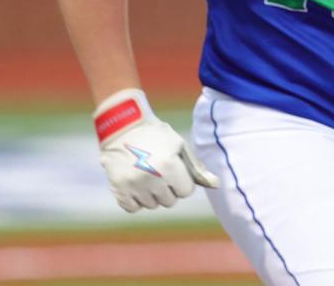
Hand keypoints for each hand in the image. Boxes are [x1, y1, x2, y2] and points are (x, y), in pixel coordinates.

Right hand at [94, 88, 218, 211]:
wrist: (121, 126)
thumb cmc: (155, 134)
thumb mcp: (178, 145)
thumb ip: (195, 167)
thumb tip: (215, 185)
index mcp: (169, 165)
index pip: (186, 191)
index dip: (182, 180)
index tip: (174, 169)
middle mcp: (152, 178)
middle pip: (169, 201)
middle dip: (167, 188)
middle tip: (158, 170)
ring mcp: (134, 185)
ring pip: (152, 205)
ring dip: (151, 194)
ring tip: (145, 174)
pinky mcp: (118, 189)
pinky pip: (133, 208)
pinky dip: (135, 199)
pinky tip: (134, 182)